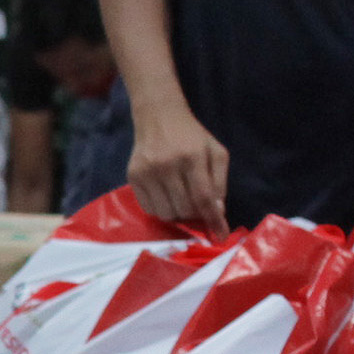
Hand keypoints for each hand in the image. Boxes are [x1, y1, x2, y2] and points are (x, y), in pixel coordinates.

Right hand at [126, 102, 230, 235]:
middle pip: (184, 209)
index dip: (213, 220)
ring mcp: (147, 172)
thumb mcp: (215, 152)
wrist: (158, 116)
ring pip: (166, 213)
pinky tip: (166, 195)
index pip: (203, 197)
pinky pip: (149, 209)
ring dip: (178, 213)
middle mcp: (167, 165)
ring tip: (180, 198)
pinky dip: (162, 208)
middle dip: (195, 213)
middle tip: (197, 204)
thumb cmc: (192, 136)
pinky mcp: (132, 177)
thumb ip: (220, 181)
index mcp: (192, 157)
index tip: (220, 236)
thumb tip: (216, 212)